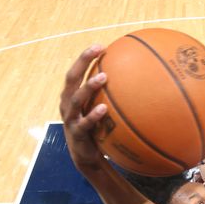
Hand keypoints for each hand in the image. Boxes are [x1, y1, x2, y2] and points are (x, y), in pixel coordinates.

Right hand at [60, 45, 108, 173]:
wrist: (87, 157)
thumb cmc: (96, 129)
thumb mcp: (102, 110)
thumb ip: (110, 97)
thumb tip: (136, 82)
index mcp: (72, 96)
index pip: (76, 72)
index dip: (84, 57)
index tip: (100, 45)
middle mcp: (68, 104)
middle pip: (71, 78)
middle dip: (82, 62)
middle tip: (96, 50)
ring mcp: (71, 119)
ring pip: (76, 99)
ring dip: (89, 86)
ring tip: (103, 77)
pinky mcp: (77, 134)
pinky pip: (85, 123)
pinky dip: (93, 115)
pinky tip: (104, 109)